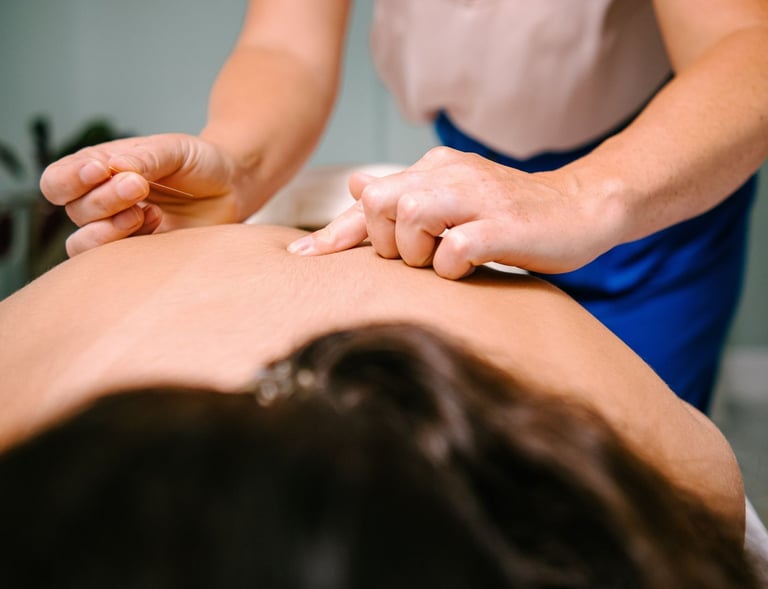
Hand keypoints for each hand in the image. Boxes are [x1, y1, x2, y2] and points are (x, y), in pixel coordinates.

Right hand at [40, 133, 241, 255]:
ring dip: (109, 228)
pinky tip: (158, 222)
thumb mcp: (172, 149)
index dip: (69, 180)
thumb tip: (111, 167)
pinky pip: (114, 263)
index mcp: (98, 171)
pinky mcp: (140, 255)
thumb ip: (142, 158)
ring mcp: (118, 231)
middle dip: (104, 198)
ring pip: (83, 242)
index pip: (57, 181)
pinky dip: (131, 244)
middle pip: (74, 210)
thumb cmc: (197, 163)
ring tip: (145, 210)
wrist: (231, 187)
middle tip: (140, 185)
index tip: (101, 170)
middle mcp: (101, 203)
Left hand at [288, 147, 618, 277]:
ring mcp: (478, 197)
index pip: (370, 199)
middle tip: (413, 257)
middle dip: (382, 241)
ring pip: (411, 216)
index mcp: (433, 170)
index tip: (302, 259)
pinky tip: (466, 267)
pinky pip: (455, 247)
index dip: (334, 233)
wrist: (581, 207)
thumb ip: (406, 196)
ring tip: (441, 261)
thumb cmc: (509, 216)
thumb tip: (357, 184)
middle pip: (379, 201)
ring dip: (415, 252)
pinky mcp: (503, 224)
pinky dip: (451, 266)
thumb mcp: (453, 201)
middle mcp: (450, 175)